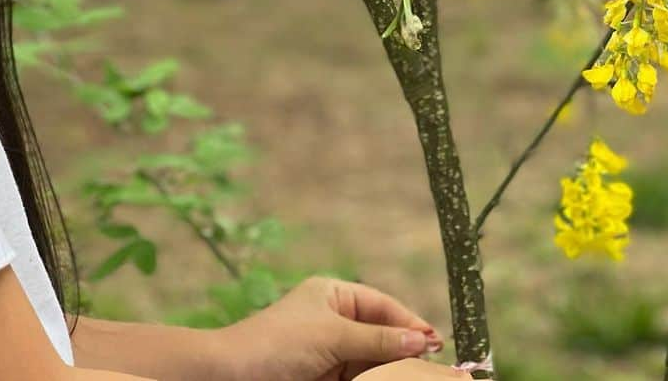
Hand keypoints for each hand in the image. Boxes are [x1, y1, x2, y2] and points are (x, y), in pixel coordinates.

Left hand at [217, 275, 444, 380]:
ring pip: (372, 360)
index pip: (382, 305)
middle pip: (381, 333)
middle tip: (436, 362)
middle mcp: (334, 320)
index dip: (409, 322)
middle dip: (405, 347)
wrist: (232, 377)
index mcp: (334, 295)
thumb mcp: (333, 336)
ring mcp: (329, 351)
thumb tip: (421, 339)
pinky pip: (359, 376)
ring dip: (392, 368)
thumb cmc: (278, 344)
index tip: (435, 340)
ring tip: (419, 374)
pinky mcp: (325, 377)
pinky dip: (375, 379)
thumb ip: (377, 339)